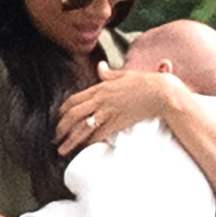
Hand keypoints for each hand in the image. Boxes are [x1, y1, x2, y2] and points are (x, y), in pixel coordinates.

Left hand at [56, 61, 183, 155]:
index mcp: (100, 88)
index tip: (58, 120)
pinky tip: (84, 148)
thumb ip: (109, 73)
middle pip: (74, 115)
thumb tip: (100, 66)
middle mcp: (101, 100)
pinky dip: (89, 142)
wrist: (160, 93)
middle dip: (61, 128)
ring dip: (70, 140)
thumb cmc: (145, 83)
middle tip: (56, 139)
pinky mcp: (118, 122)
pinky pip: (99, 134)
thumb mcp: (124, 74)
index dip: (63, 112)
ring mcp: (109, 112)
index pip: (74, 100)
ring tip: (63, 150)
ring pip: (83, 127)